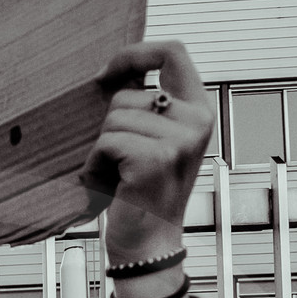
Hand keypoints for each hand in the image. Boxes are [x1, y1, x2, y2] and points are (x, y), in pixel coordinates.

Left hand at [86, 41, 213, 266]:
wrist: (148, 245)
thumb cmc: (141, 192)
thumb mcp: (155, 139)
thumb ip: (149, 104)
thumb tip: (118, 68)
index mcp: (200, 110)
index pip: (173, 52)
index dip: (136, 53)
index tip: (108, 74)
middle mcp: (197, 121)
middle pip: (130, 93)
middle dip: (111, 125)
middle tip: (122, 160)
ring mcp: (179, 141)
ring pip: (114, 118)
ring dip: (103, 149)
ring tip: (118, 175)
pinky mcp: (155, 159)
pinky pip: (107, 142)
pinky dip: (96, 164)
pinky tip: (110, 184)